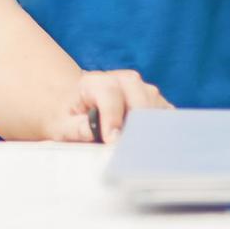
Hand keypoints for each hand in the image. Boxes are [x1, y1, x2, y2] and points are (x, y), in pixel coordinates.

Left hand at [53, 70, 170, 142]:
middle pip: (138, 92)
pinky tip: (156, 144)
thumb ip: (76, 129)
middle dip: (138, 120)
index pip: (109, 92)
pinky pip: (166, 111)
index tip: (112, 140)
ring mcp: (140, 88)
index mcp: (94, 82)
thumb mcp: (64, 126)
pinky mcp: (154, 101)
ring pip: (155, 100)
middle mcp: (120, 80)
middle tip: (134, 146)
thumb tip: (92, 132)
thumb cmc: (71, 119)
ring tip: (144, 148)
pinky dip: (163, 127)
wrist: (77, 111)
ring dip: (152, 124)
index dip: (112, 116)